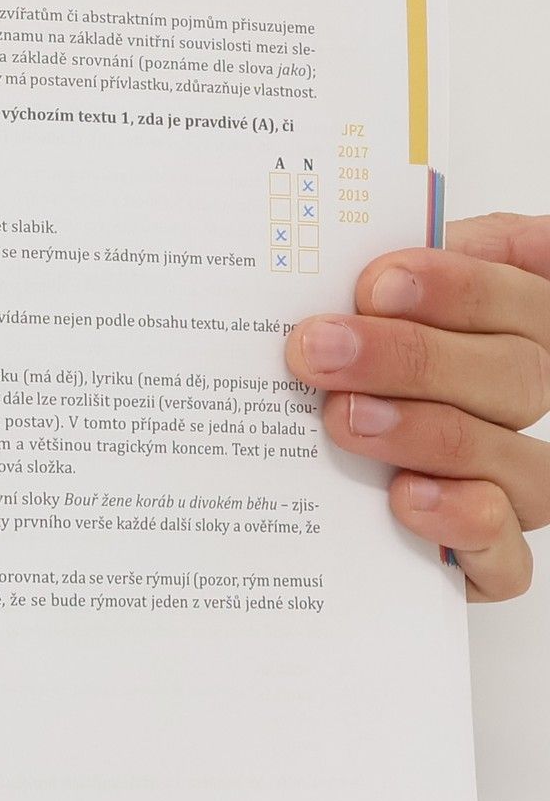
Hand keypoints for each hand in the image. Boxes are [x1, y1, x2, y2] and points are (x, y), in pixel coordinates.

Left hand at [286, 212, 549, 601]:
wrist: (278, 480)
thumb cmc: (330, 361)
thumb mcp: (348, 304)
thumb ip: (375, 271)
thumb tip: (356, 242)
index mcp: (506, 326)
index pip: (523, 297)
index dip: (460, 287)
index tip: (378, 281)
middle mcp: (517, 400)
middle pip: (515, 376)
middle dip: (412, 358)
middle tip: (319, 349)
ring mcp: (511, 482)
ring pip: (521, 462)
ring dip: (427, 434)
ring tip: (343, 419)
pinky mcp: (485, 558)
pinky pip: (510, 557)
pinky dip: (465, 524)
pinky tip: (407, 498)